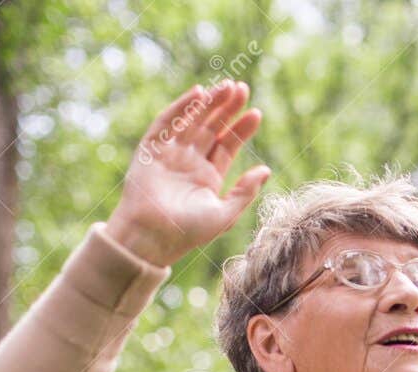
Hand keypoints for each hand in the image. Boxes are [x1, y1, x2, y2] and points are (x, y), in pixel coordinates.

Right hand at [106, 80, 271, 266]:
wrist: (152, 238)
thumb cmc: (188, 232)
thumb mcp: (225, 213)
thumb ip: (245, 191)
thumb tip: (266, 169)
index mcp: (208, 176)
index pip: (228, 145)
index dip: (241, 129)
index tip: (256, 113)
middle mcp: (190, 162)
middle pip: (212, 128)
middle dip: (227, 109)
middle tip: (242, 89)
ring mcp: (170, 154)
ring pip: (192, 121)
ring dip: (208, 103)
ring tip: (226, 87)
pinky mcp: (151, 149)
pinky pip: (167, 123)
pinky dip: (182, 108)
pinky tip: (198, 94)